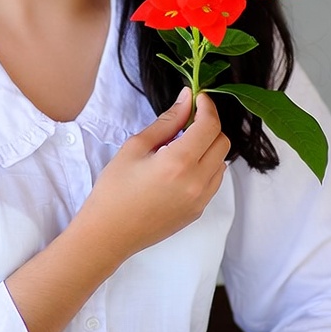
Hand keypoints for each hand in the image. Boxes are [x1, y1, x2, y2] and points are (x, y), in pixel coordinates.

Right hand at [77, 89, 229, 262]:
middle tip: (186, 122)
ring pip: (221, 163)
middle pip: (222, 142)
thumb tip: (187, 98)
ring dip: (208, 148)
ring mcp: (201, 200)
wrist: (108, 233)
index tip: (198, 98)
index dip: (207, 106)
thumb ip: (167, 121)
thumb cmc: (115, 189)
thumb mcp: (136, 147)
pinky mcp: (198, 211)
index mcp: (179, 162)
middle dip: (209, 126)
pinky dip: (205, 168)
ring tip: (180, 148)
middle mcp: (197, 182)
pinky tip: (180, 169)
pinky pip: (213, 182)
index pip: (209, 125)